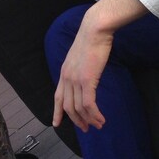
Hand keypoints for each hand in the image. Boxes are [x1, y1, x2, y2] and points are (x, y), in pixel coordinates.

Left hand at [53, 5, 111, 131]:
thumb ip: (81, 65)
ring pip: (79, 108)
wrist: (94, 30)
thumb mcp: (82, 54)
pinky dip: (94, 114)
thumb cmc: (92, 37)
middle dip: (77, 120)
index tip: (57, 123)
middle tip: (86, 129)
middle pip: (68, 106)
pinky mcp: (87, 80)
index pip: (57, 96)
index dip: (57, 111)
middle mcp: (67, 78)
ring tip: (98, 125)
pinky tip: (101, 119)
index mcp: (64, 72)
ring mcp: (76, 80)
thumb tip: (87, 70)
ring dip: (89, 120)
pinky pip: (89, 104)